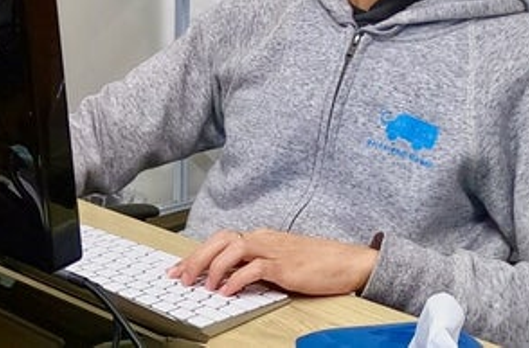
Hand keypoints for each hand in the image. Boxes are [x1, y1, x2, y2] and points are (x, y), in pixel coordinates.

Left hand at [166, 228, 377, 296]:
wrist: (348, 261)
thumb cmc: (319, 262)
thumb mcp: (281, 261)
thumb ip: (257, 265)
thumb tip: (231, 279)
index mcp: (262, 237)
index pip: (222, 240)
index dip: (197, 253)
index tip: (180, 268)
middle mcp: (264, 239)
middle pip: (221, 240)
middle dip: (196, 258)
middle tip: (180, 276)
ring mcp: (274, 251)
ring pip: (232, 249)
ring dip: (212, 267)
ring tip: (201, 285)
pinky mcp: (284, 266)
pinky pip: (254, 269)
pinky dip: (236, 279)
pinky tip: (226, 291)